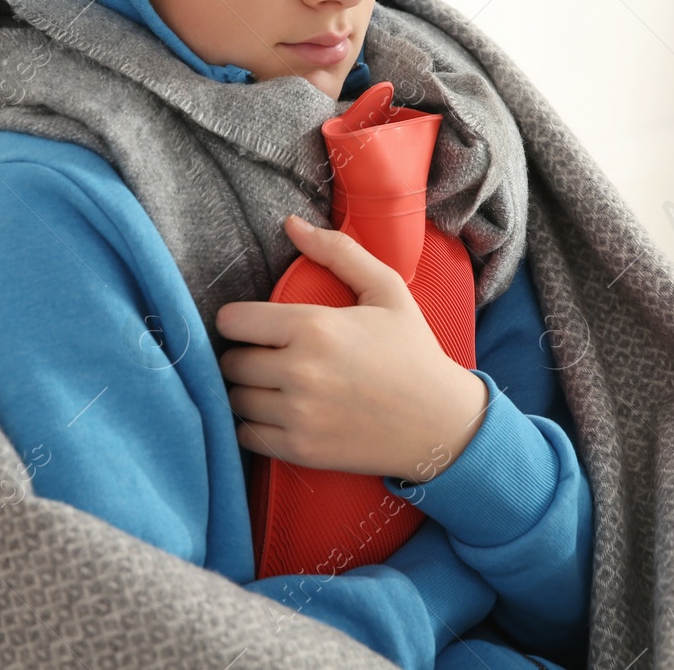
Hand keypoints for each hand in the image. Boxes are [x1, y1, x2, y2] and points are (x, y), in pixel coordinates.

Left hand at [216, 214, 488, 481]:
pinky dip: (254, 425)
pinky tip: (278, 413)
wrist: (441, 423)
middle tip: (266, 356)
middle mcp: (300, 371)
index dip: (237, 320)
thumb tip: (291, 224)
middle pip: (231, 362)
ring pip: (235, 399)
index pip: (233, 321)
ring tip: (272, 385)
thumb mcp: (386, 290)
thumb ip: (338, 251)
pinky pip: (246, 436)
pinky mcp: (300, 450)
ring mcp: (298, 414)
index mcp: (314, 326)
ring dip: (247, 391)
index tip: (251, 325)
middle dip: (243, 355)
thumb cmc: (413, 352)